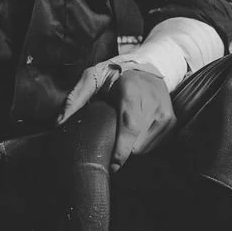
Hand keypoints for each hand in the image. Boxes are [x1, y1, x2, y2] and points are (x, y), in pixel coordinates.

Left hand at [57, 61, 174, 171]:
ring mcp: (165, 115)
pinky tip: (135, 130)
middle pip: (135, 146)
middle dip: (120, 148)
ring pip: (144, 149)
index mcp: (133, 94)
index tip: (111, 165)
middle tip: (109, 138)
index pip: (129, 129)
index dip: (120, 152)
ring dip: (131, 146)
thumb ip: (75, 99)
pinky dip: (141, 143)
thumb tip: (59, 123)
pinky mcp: (171, 122)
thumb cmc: (116, 74)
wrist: (148, 65)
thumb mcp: (93, 77)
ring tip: (123, 129)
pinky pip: (153, 146)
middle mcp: (153, 105)